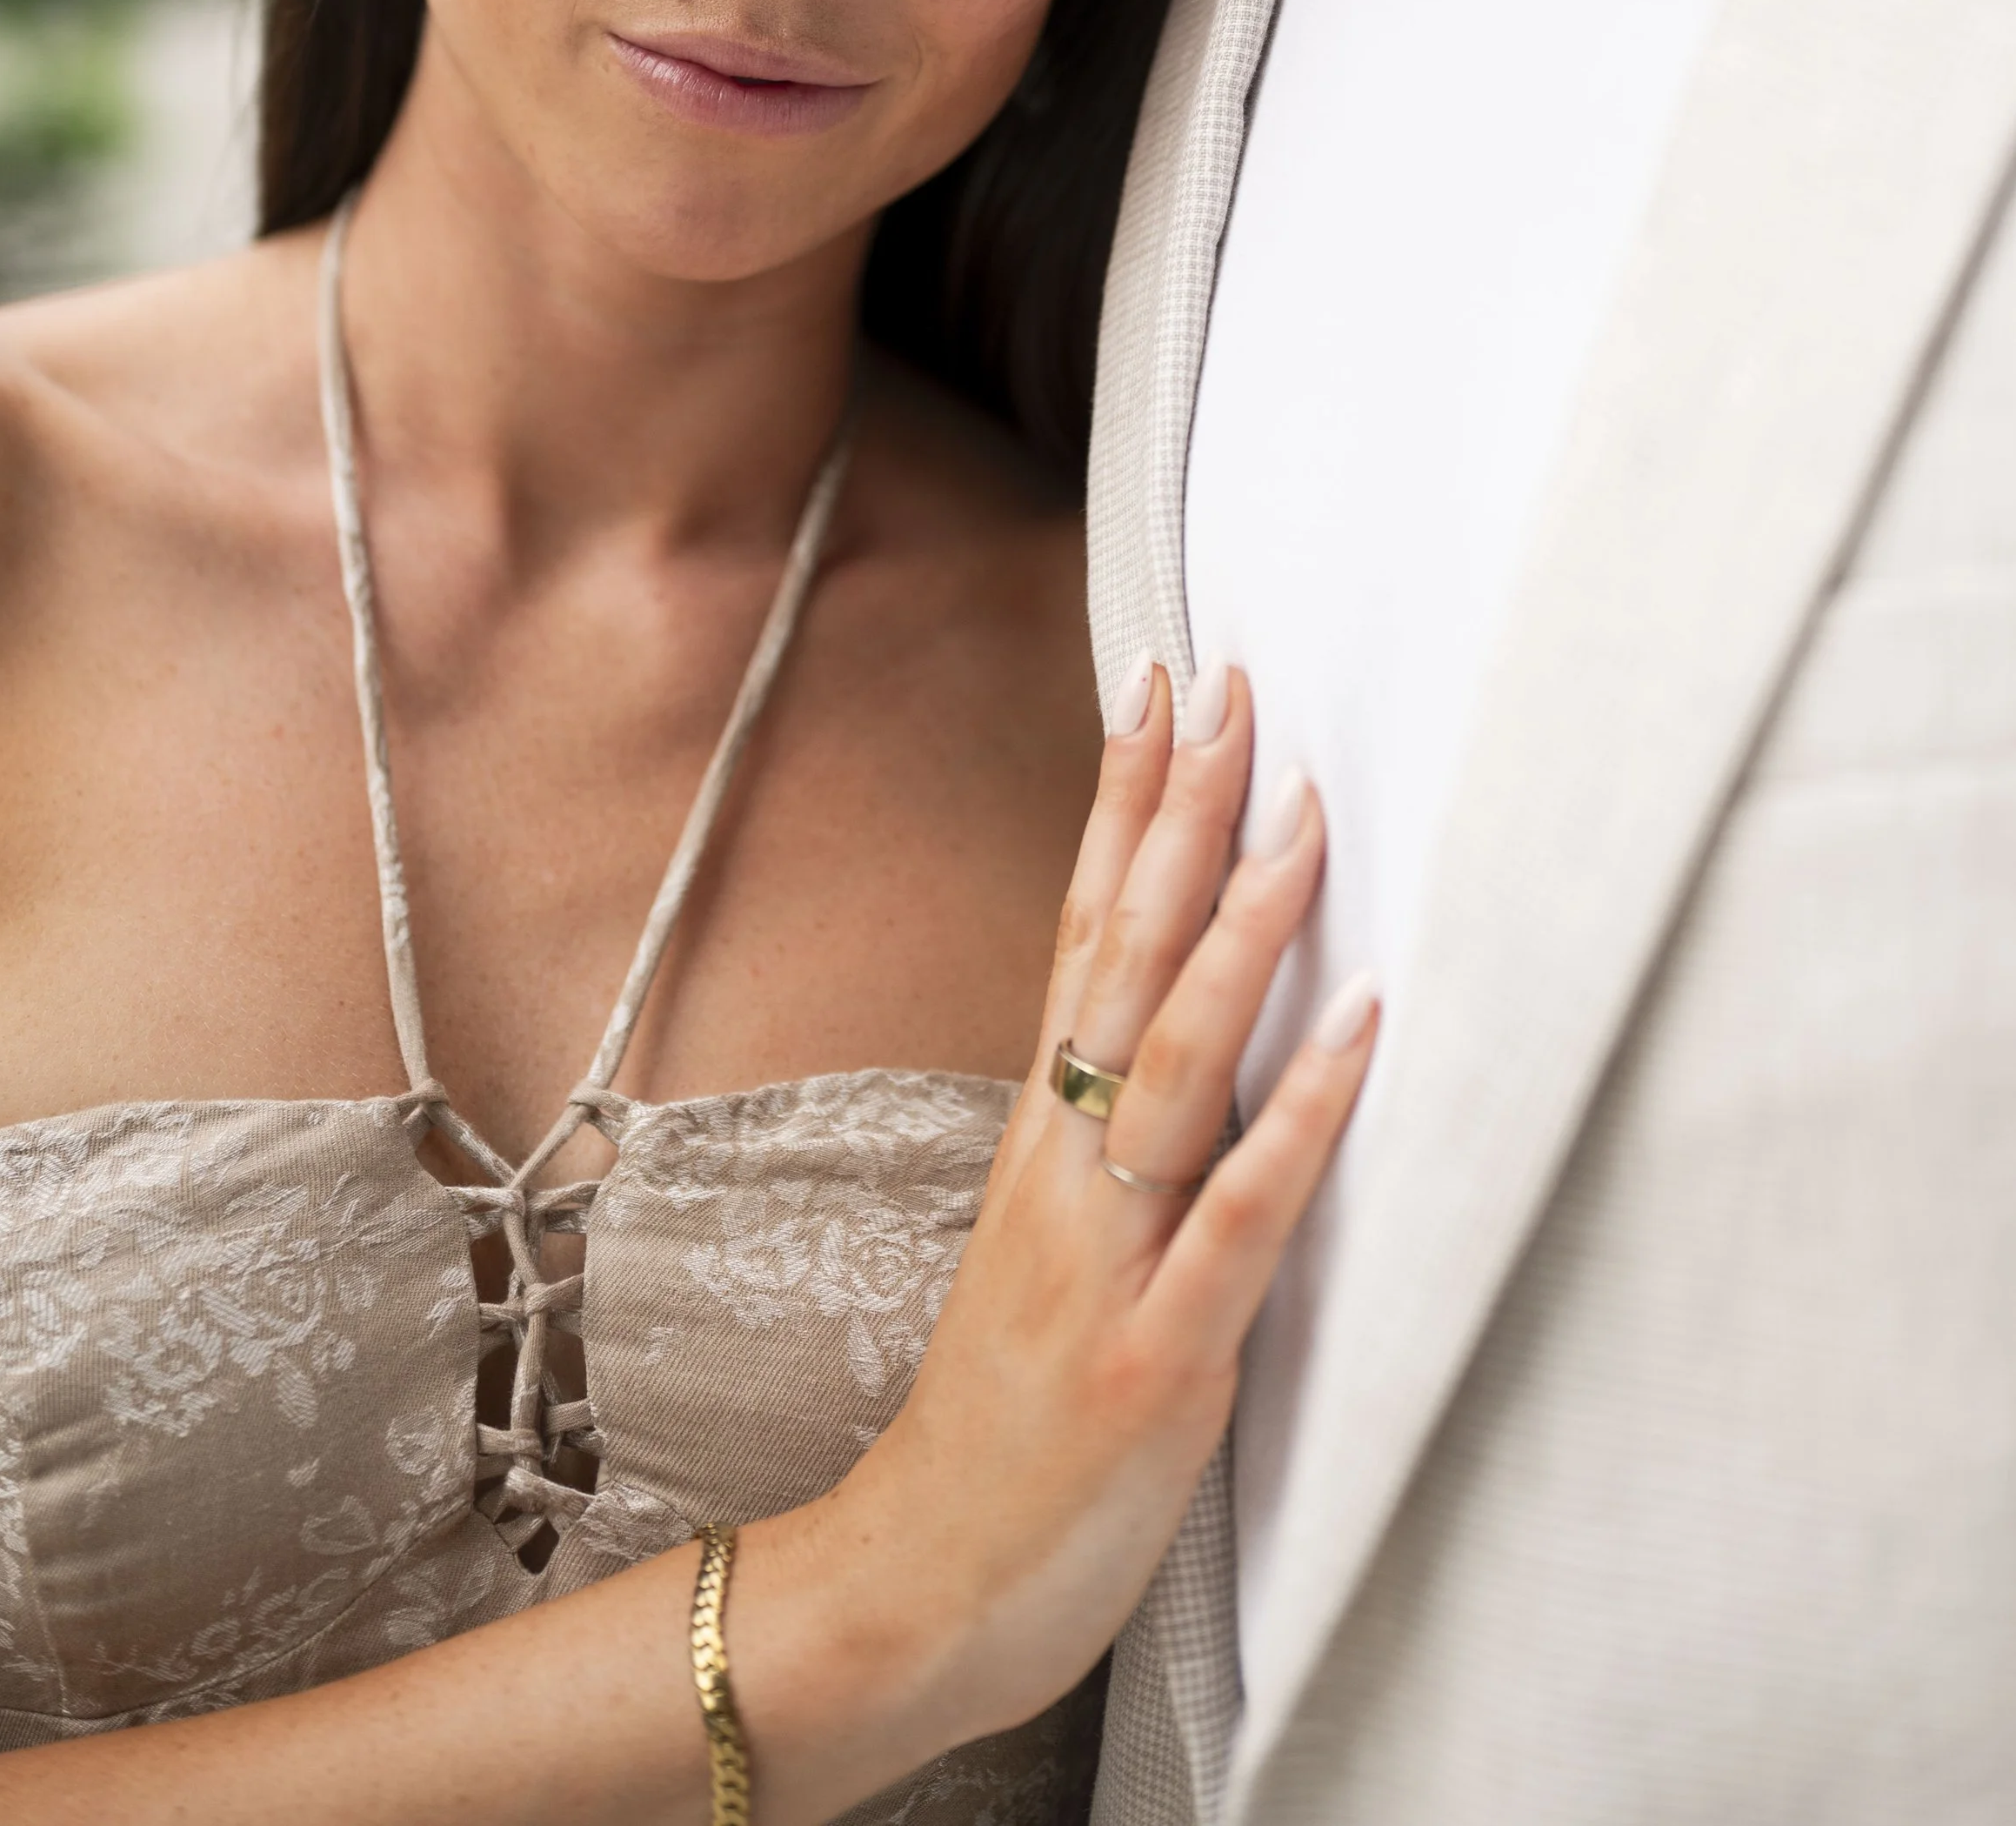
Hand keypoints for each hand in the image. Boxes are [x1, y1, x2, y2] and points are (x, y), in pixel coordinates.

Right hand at [736, 664, 1375, 1800]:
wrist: (912, 1591)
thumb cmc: (999, 1425)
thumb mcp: (1055, 1255)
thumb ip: (1114, 1149)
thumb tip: (1196, 1043)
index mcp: (1044, 1141)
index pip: (1083, 930)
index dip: (1125, 805)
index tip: (1160, 681)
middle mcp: (1064, 1170)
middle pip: (1118, 956)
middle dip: (1177, 812)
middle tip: (1225, 681)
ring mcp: (1105, 1257)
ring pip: (1170, 1059)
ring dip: (1239, 929)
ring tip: (1298, 811)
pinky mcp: (1153, 1356)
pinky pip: (1238, 1213)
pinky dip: (1301, 1112)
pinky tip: (1359, 1026)